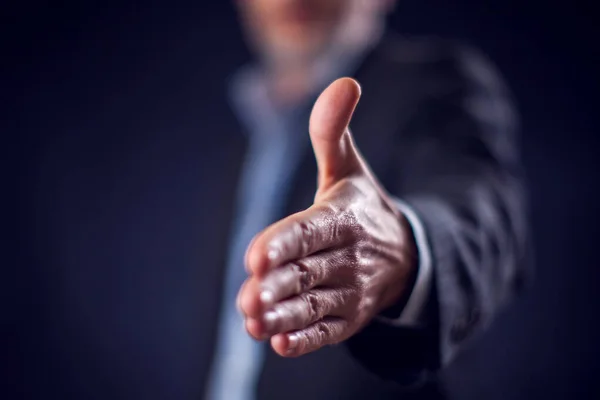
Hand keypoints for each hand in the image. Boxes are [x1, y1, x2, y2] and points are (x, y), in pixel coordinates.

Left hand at [237, 78, 416, 356]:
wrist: (402, 254)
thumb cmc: (362, 206)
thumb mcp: (349, 167)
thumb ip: (333, 131)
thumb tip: (344, 81)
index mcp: (344, 218)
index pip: (312, 230)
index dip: (286, 242)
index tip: (257, 254)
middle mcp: (348, 257)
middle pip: (309, 272)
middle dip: (279, 284)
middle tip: (249, 296)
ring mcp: (349, 291)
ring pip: (314, 305)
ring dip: (284, 316)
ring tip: (254, 323)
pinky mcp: (348, 317)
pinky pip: (328, 330)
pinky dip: (306, 339)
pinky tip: (281, 344)